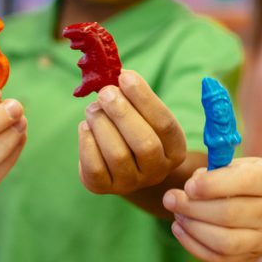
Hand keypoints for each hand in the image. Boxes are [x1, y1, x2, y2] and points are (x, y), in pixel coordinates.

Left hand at [77, 69, 186, 194]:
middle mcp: (157, 171)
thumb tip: (118, 74)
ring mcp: (131, 183)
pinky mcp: (104, 188)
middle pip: (144, 143)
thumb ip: (135, 96)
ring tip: (93, 108)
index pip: (164, 124)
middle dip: (122, 113)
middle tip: (105, 92)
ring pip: (118, 154)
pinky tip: (86, 127)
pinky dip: (87, 142)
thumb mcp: (143, 113)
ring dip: (102, 124)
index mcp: (174, 149)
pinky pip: (95, 167)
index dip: (144, 98)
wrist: (119, 164)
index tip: (125, 76)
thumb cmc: (134, 128)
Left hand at [162, 157, 261, 261]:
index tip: (188, 185)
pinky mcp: (252, 257)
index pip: (246, 182)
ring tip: (176, 214)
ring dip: (193, 228)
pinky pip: (219, 259)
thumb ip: (216, 170)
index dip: (213, 184)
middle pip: (230, 214)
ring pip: (224, 242)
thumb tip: (190, 187)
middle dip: (193, 207)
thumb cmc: (250, 178)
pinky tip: (180, 229)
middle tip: (170, 199)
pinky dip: (194, 245)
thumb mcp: (239, 164)